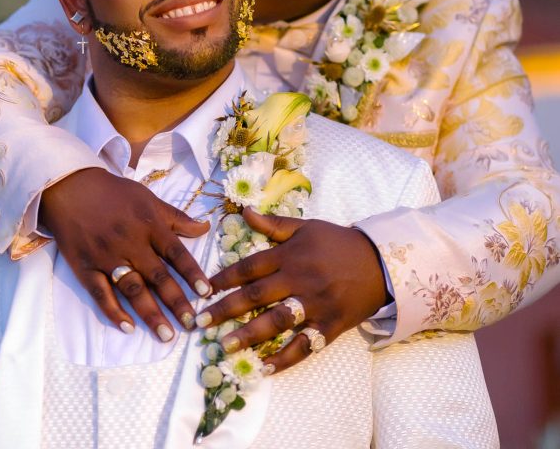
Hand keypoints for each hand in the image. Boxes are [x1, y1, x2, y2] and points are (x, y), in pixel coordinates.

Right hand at [40, 168, 211, 339]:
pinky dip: (113, 312)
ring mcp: (107, 257)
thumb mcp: (148, 198)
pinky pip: (100, 294)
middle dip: (176, 302)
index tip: (206, 293)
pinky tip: (128, 327)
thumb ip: (176, 217)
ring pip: (132, 289)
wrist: (71, 188)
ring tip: (166, 334)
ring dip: (150, 313)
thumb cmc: (114, 193)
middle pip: (157, 276)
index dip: (191, 274)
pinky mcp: (86, 267)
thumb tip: (205, 227)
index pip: (176, 253)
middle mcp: (130, 242)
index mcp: (149, 224)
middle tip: (191, 324)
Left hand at [200, 207, 387, 371]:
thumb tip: (243, 212)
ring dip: (248, 335)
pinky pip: (304, 345)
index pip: (249, 267)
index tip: (202, 290)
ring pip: (276, 322)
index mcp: (290, 255)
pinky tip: (264, 368)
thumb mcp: (307, 227)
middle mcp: (299, 279)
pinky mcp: (329, 326)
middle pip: (256, 296)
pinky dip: (284, 359)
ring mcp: (314, 305)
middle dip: (225, 309)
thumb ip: (274, 224)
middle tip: (200, 322)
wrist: (379, 262)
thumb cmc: (338, 243)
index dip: (223, 278)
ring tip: (225, 346)